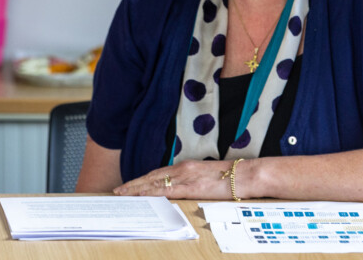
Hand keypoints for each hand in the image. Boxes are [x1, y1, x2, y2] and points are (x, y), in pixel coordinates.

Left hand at [113, 159, 237, 198]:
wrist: (244, 176)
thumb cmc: (228, 178)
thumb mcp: (204, 176)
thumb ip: (190, 180)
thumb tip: (180, 188)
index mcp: (184, 167)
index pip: (157, 173)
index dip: (142, 179)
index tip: (130, 184)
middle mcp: (181, 169)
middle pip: (151, 176)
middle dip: (133, 184)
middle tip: (118, 190)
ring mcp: (184, 177)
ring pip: (154, 183)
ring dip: (136, 188)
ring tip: (123, 193)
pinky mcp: (190, 187)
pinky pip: (166, 190)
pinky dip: (151, 192)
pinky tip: (142, 195)